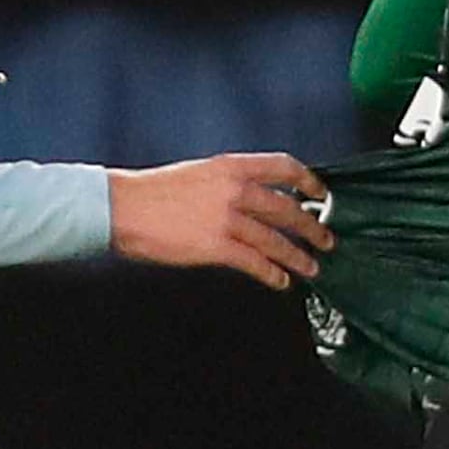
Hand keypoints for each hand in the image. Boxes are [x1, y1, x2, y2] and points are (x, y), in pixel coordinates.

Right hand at [107, 153, 331, 284]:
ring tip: (311, 268)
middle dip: (311, 228)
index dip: (309, 181)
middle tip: (324, 240)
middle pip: (287, 209)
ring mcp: (227, 219)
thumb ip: (229, 182)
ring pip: (276, 241)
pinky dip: (273, 274)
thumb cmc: (154, 192)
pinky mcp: (217, 247)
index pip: (283, 167)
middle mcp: (235, 190)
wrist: (123, 208)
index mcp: (231, 167)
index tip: (321, 194)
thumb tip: (256, 198)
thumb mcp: (199, 173)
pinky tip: (280, 281)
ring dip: (298, 257)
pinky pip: (256, 263)